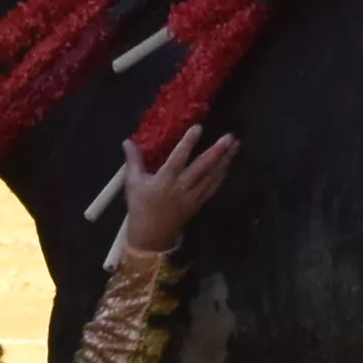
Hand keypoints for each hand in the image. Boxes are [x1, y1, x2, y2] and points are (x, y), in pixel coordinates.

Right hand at [110, 125, 236, 253]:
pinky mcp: (199, 202)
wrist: (152, 235)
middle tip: (230, 137)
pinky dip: (222, 174)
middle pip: (203, 167)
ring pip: (212, 176)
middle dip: (217, 151)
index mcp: (165, 179)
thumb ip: (133, 160)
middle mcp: (182, 186)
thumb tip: (127, 141)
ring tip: (235, 145)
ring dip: (225, 160)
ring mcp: (193, 195)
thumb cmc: (141, 207)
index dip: (188, 142)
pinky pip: (213, 187)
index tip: (198, 127)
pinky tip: (228, 164)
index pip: (178, 157)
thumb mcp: (133, 183)